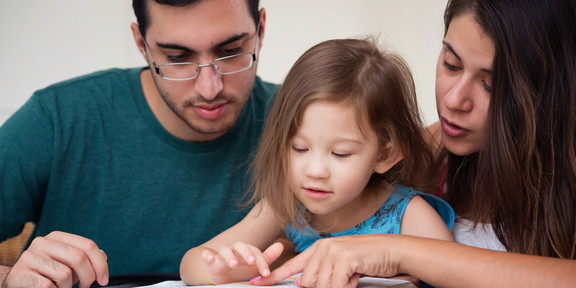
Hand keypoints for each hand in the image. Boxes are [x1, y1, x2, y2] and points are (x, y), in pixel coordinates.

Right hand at [2, 231, 108, 287]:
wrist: (18, 283)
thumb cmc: (47, 273)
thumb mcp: (67, 263)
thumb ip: (85, 257)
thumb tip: (102, 257)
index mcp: (57, 237)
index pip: (88, 245)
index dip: (100, 264)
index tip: (103, 280)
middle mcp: (42, 243)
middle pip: (79, 258)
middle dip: (88, 277)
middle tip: (85, 287)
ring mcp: (29, 257)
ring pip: (65, 274)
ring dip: (68, 287)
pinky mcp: (20, 273)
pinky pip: (48, 286)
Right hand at [201, 241, 283, 283]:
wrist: (222, 277)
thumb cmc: (242, 270)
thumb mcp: (255, 266)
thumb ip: (268, 257)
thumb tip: (280, 245)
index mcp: (246, 250)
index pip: (255, 252)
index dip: (261, 262)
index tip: (266, 273)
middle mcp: (234, 250)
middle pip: (240, 246)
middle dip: (246, 253)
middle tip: (252, 262)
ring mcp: (221, 255)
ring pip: (224, 250)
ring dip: (229, 256)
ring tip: (234, 264)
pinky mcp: (211, 262)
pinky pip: (207, 256)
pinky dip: (207, 255)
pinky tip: (209, 257)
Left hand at [253, 235, 401, 287]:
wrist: (391, 252)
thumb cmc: (368, 261)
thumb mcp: (342, 267)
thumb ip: (323, 274)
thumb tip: (303, 284)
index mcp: (319, 249)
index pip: (292, 265)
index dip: (273, 276)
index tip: (256, 283)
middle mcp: (322, 248)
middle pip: (306, 282)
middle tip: (344, 280)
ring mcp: (332, 251)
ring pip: (319, 285)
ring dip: (337, 287)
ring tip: (352, 277)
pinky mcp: (343, 258)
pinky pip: (335, 285)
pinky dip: (346, 287)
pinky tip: (356, 278)